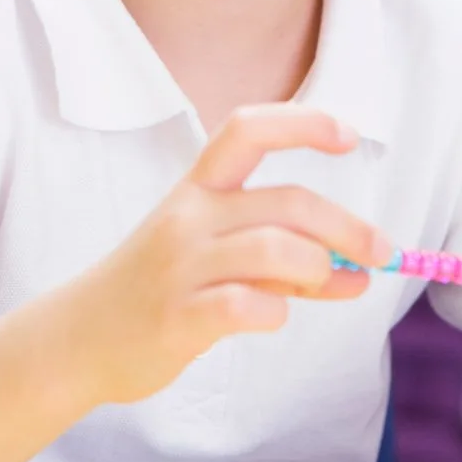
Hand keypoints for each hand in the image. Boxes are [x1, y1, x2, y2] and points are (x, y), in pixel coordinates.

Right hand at [75, 105, 390, 404]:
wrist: (78, 338)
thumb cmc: (157, 288)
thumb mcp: (212, 255)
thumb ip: (284, 258)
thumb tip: (360, 271)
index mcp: (197, 188)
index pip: (248, 128)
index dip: (303, 123)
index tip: (350, 136)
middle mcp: (188, 216)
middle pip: (286, 201)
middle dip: (347, 227)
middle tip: (383, 252)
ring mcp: (180, 266)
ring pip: (273, 247)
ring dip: (318, 267)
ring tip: (329, 286)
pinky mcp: (176, 317)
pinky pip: (243, 305)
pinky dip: (275, 310)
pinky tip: (274, 315)